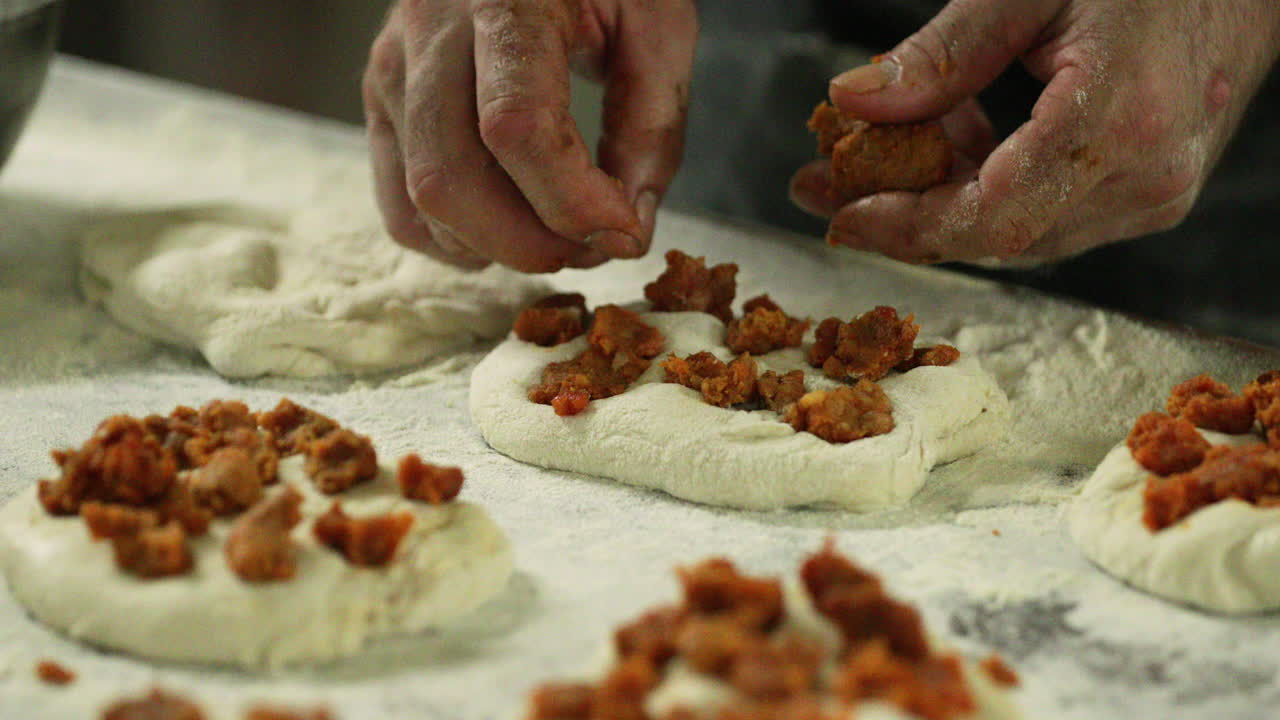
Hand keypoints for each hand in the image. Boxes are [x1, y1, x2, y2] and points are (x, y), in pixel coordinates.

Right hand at [364, 0, 696, 271]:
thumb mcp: (657, 25)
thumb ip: (653, 125)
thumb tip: (625, 233)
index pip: (513, 124)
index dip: (570, 200)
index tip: (623, 229)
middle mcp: (428, 29)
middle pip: (450, 179)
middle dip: (532, 243)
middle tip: (595, 246)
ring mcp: (392, 68)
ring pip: (422, 203)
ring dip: (501, 247)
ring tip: (562, 232)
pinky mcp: (381, 103)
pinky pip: (402, 210)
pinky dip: (461, 242)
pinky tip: (511, 227)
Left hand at [790, 0, 1279, 264]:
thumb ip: (942, 53)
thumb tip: (853, 100)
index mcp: (1119, 121)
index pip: (990, 217)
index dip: (907, 227)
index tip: (840, 214)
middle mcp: (1147, 177)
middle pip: (996, 237)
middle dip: (903, 218)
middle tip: (829, 184)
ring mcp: (1157, 194)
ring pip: (1017, 234)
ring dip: (941, 202)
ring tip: (886, 150)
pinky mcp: (1153, 195)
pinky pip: (1048, 217)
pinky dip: (988, 191)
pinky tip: (958, 143)